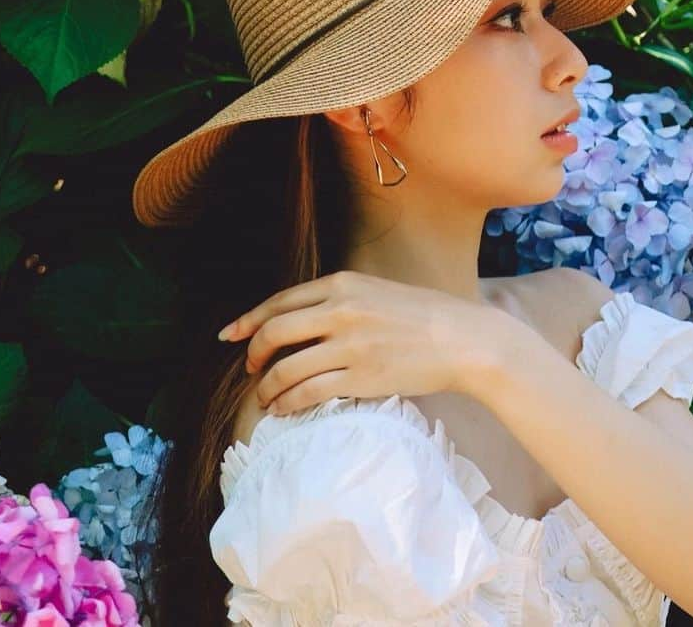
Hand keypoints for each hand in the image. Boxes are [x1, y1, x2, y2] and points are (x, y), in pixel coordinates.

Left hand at [216, 270, 500, 413]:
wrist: (461, 339)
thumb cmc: (421, 315)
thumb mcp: (375, 292)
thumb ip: (338, 300)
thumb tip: (301, 320)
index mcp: (342, 284)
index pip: (281, 301)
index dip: (249, 320)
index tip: (231, 335)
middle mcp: (340, 310)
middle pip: (275, 332)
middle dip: (253, 353)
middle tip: (249, 369)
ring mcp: (349, 345)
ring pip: (286, 367)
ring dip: (267, 387)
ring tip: (265, 397)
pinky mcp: (359, 377)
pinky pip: (308, 392)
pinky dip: (288, 403)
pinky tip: (283, 408)